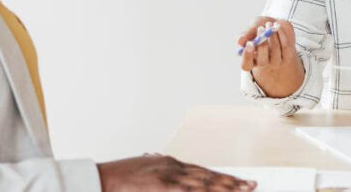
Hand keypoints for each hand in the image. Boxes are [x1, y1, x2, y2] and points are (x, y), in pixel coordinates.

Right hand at [97, 154, 255, 191]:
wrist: (99, 178)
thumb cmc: (117, 177)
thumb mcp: (142, 170)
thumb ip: (157, 169)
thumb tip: (161, 162)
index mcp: (167, 164)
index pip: (201, 171)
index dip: (221, 177)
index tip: (237, 181)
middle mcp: (172, 168)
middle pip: (208, 176)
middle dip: (230, 182)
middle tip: (251, 186)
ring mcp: (168, 177)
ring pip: (204, 183)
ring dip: (225, 187)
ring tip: (244, 190)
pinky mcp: (163, 187)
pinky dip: (204, 191)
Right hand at [238, 17, 303, 98]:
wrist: (277, 26)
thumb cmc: (261, 28)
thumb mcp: (252, 27)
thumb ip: (246, 33)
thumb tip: (239, 42)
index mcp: (250, 59)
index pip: (246, 65)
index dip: (247, 56)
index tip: (250, 43)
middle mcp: (263, 63)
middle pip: (262, 61)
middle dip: (262, 44)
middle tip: (260, 28)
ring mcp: (276, 61)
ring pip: (275, 51)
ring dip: (272, 36)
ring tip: (269, 24)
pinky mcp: (288, 55)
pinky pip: (285, 46)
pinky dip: (281, 35)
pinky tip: (278, 27)